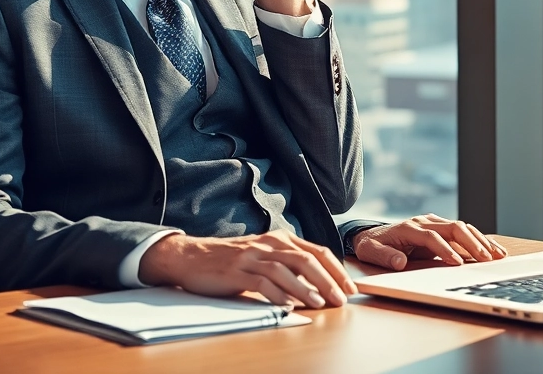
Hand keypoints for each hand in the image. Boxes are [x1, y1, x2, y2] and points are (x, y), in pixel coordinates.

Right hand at [139, 231, 357, 308]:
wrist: (192, 256)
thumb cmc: (232, 259)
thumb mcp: (264, 254)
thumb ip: (288, 263)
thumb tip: (319, 284)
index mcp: (280, 238)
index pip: (317, 252)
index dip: (337, 270)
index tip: (350, 288)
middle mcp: (269, 244)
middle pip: (307, 260)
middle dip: (328, 281)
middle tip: (341, 299)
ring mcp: (252, 256)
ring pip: (287, 270)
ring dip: (307, 289)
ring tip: (321, 304)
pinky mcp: (236, 271)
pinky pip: (261, 282)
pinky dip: (278, 294)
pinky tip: (289, 305)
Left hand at [350, 214, 508, 270]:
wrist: (371, 235)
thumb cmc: (371, 245)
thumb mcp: (370, 252)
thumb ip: (384, 257)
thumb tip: (399, 262)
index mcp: (409, 228)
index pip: (431, 237)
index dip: (445, 250)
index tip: (458, 263)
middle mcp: (424, 222)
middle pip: (452, 227)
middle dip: (471, 243)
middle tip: (486, 259)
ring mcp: (434, 223)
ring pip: (462, 227)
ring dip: (480, 240)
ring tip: (497, 255)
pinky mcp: (440, 228)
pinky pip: (463, 232)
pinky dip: (479, 240)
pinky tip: (493, 249)